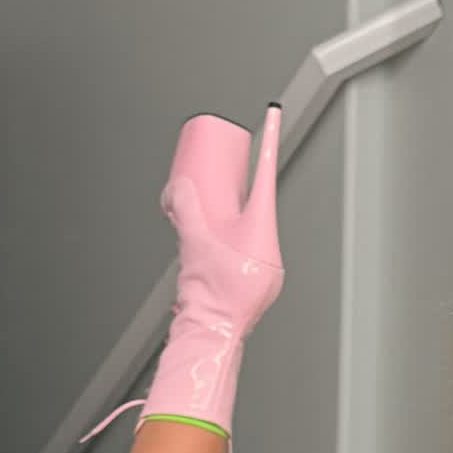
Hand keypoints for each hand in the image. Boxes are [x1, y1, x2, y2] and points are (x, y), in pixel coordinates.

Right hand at [161, 104, 284, 337]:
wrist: (213, 332)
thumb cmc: (209, 294)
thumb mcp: (191, 241)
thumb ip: (183, 209)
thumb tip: (178, 188)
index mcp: (262, 232)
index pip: (266, 178)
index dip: (270, 146)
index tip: (274, 121)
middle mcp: (270, 248)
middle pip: (258, 206)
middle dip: (240, 192)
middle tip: (231, 177)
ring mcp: (267, 267)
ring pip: (251, 231)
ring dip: (232, 223)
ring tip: (213, 228)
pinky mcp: (259, 282)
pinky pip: (248, 251)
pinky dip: (232, 243)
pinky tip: (217, 250)